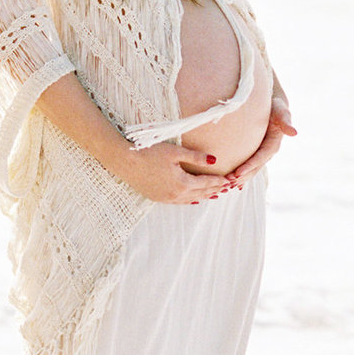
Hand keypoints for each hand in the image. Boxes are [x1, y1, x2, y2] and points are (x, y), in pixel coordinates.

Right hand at [109, 140, 232, 203]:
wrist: (124, 161)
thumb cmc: (149, 153)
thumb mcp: (175, 152)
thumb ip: (196, 157)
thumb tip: (214, 160)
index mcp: (182, 183)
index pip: (206, 183)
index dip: (219, 181)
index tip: (229, 180)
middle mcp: (176, 194)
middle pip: (201, 193)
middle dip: (215, 190)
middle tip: (227, 188)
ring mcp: (166, 198)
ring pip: (191, 199)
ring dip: (204, 197)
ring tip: (215, 195)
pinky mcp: (157, 198)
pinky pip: (179, 202)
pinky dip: (190, 200)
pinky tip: (194, 199)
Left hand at [225, 94, 296, 185]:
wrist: (273, 105)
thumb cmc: (276, 106)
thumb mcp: (282, 112)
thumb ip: (286, 121)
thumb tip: (294, 132)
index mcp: (273, 144)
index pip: (260, 158)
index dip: (249, 166)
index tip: (237, 173)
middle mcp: (267, 152)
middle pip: (254, 168)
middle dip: (242, 176)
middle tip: (227, 183)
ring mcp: (261, 154)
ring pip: (250, 169)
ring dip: (239, 178)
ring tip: (226, 185)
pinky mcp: (255, 152)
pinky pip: (247, 165)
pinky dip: (239, 174)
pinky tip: (228, 181)